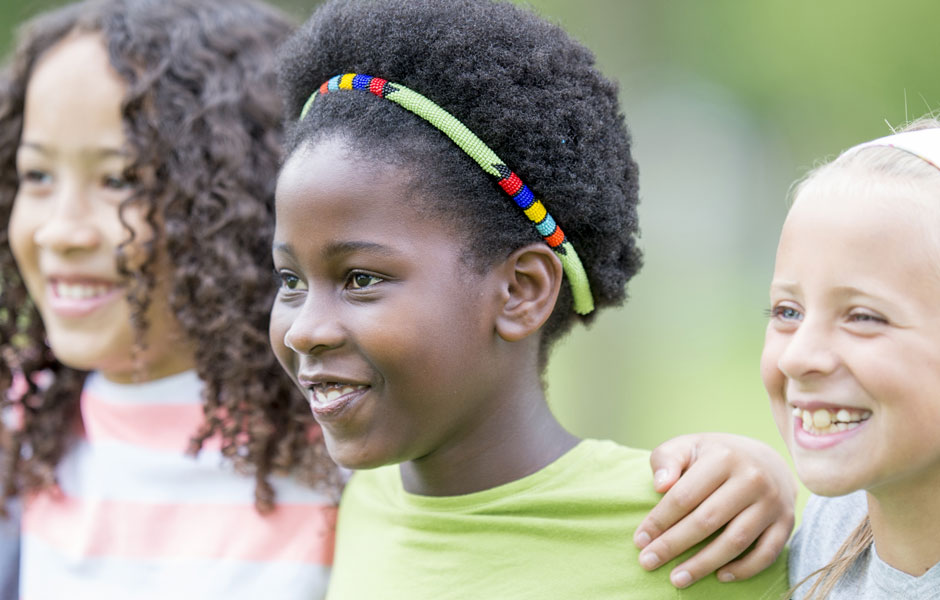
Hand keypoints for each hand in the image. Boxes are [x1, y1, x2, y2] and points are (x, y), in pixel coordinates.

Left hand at [633, 433, 795, 587]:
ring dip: (704, 564)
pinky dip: (743, 569)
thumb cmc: (714, 455)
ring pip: (735, 541)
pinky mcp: (786, 522)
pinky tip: (719, 576)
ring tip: (677, 579)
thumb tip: (659, 485)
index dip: (659, 520)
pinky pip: (766, 553)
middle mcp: (752, 479)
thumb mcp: (687, 446)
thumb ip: (667, 460)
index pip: (685, 495)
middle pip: (707, 521)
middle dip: (673, 545)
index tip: (639, 540)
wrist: (765, 458)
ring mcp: (772, 502)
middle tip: (648, 563)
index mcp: (723, 457)